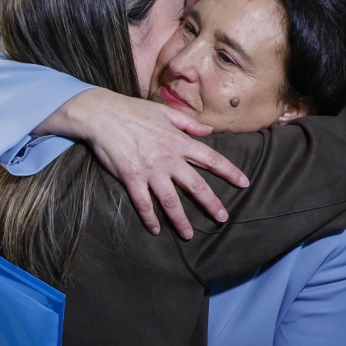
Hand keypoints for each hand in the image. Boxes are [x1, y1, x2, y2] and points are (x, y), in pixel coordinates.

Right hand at [45, 88, 248, 237]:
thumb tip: (209, 131)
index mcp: (179, 141)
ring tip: (188, 235)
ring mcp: (150, 169)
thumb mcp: (164, 112)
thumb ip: (188, 123)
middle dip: (211, 203)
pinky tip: (155, 230)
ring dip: (180, 219)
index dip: (230, 171)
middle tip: (222, 218)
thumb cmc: (133, 110)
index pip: (211, 158)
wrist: (102, 114)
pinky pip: (143, 203)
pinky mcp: (131, 178)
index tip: (244, 183)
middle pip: (196, 185)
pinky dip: (149, 218)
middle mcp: (168, 158)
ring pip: (170, 200)